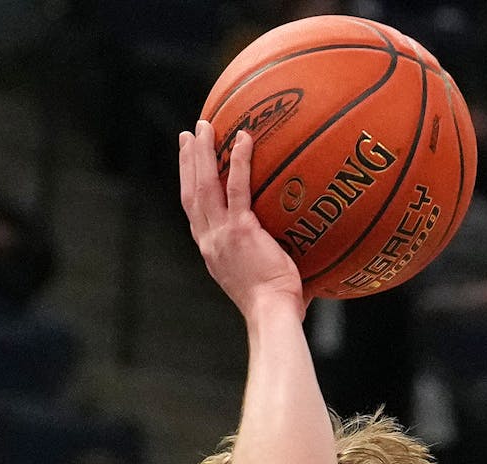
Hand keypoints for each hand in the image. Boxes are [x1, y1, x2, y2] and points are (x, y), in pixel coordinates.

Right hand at [179, 120, 302, 318]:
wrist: (272, 315)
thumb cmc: (276, 307)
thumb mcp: (262, 281)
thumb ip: (268, 264)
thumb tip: (299, 263)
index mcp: (211, 251)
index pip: (194, 212)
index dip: (187, 185)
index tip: (187, 165)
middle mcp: (209, 240)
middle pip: (191, 191)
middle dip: (187, 160)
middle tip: (189, 135)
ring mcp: (221, 234)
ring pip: (205, 183)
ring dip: (203, 152)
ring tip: (205, 126)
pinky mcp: (240, 229)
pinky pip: (237, 188)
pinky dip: (239, 161)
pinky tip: (244, 139)